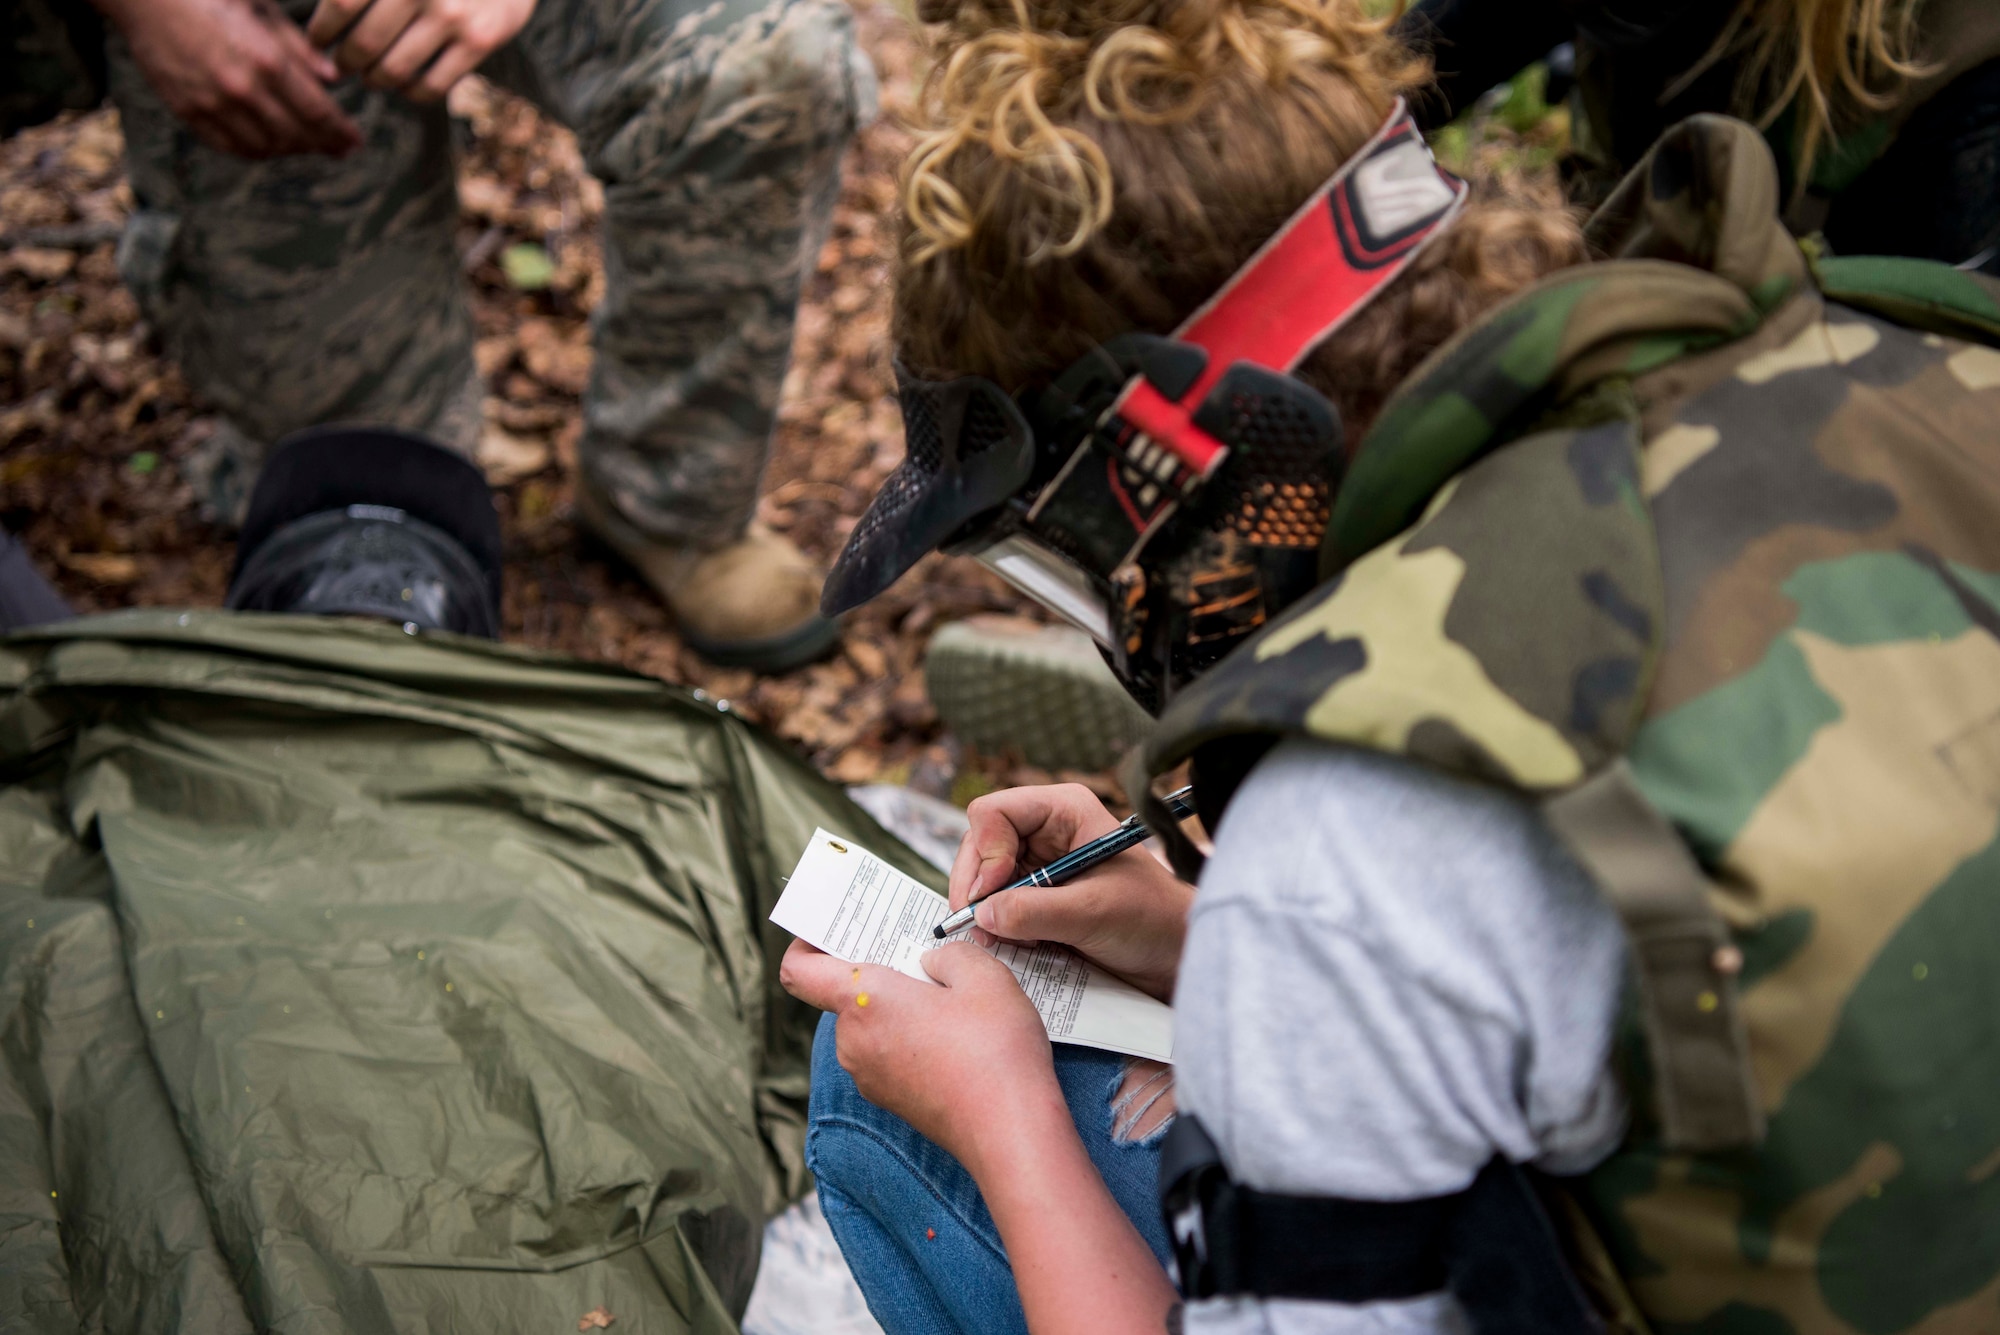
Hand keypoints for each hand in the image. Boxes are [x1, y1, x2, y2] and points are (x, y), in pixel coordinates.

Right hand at [99, 0, 359, 157]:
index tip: (355, 140)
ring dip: (291, 150)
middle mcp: (242, 89)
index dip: (341, 132)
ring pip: (265, 147)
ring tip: (307, 145)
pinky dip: (256, 151)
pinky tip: (270, 145)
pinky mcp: (187, 111)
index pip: (317, 112)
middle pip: (296, 135)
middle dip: (323, 145)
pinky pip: (230, 146)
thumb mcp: (262, 8)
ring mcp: (212, 104)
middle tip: (340, 149)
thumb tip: (333, 79)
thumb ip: (300, 48)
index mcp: (267, 60)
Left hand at [306, 0, 536, 102]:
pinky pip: (432, 86)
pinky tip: (405, 84)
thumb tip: (328, 12)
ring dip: (375, 80)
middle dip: (345, 62)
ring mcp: (454, 16)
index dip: (321, 31)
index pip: (340, 5)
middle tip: (342, 65)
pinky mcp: (480, 41)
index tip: (316, 43)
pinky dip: (410, 93)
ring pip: (394, 70)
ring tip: (371, 76)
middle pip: (364, 44)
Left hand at [782, 934, 1179, 1333]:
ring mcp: (871, 1077)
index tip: (831, 931)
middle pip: (847, 995)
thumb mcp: (982, 973)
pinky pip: (890, 1054)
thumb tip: (931, 964)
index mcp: (863, 1000)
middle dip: (880, 973)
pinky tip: (960, 1038)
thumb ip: (948, 953)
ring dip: (902, 1008)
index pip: (799, 971)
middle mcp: (854, 1042)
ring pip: (873, 1025)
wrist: (1011, 1131)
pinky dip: (913, 1039)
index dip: (805, 945)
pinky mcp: (894, 1100)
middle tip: (924, 958)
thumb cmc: (994, 1051)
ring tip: (955, 1001)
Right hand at [950, 784, 1192, 1000]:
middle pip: (978, 845)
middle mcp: (1045, 830)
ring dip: (986, 911)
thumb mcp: (1093, 912)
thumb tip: (983, 914)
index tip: (991, 895)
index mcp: (1063, 810)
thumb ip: (1035, 911)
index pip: (994, 813)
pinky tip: (1020, 943)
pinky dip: (997, 926)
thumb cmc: (1151, 920)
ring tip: (1008, 938)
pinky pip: (995, 904)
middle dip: (977, 887)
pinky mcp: (1035, 895)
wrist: (1173, 955)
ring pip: (981, 878)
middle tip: (981, 926)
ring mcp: (1037, 863)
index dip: (985, 853)